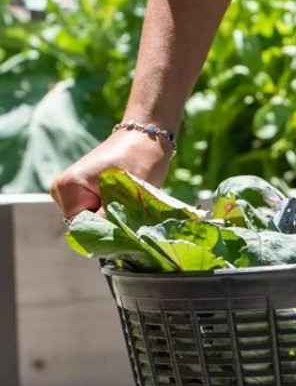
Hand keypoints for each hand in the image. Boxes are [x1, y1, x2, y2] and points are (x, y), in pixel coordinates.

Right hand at [50, 131, 173, 220]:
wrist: (144, 139)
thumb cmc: (138, 162)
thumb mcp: (125, 197)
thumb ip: (110, 223)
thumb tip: (104, 247)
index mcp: (67, 188)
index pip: (82, 229)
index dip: (106, 231)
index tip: (126, 220)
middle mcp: (60, 190)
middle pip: (85, 226)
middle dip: (108, 223)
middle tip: (128, 207)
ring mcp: (68, 191)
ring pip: (91, 221)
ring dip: (111, 217)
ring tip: (125, 199)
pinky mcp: (80, 191)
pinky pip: (94, 212)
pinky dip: (110, 211)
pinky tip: (121, 198)